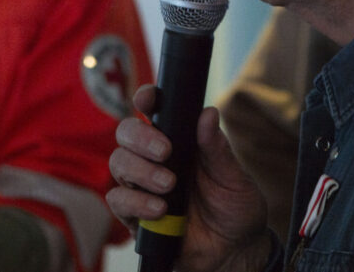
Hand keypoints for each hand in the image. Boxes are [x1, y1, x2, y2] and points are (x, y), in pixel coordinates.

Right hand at [107, 85, 271, 271]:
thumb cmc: (235, 209)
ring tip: (169, 185)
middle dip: (140, 137)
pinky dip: (135, 201)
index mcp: (180, 141)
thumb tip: (208, 112)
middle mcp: (156, 159)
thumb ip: (217, 149)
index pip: (154, 111)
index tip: (148, 100)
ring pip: (118, 163)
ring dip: (140, 171)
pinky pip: (118, 200)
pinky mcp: (136, 215)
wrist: (234, 253)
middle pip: (126, 133)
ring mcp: (143, 186)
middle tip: (165, 151)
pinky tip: (159, 209)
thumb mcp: (234, 178)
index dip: (146, 99)